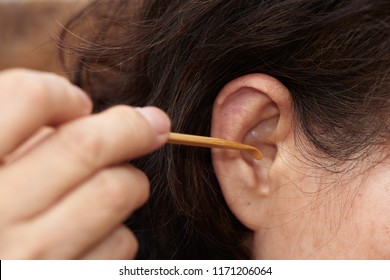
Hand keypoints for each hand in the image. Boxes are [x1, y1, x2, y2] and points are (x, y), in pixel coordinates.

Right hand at [0, 69, 169, 258]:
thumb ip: (17, 138)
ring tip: (114, 179)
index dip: (62, 92)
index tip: (78, 103)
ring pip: (116, 192)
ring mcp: (33, 261)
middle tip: (151, 122)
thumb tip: (80, 112)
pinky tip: (97, 228)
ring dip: (128, 178)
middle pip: (89, 146)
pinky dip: (118, 227)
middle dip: (131, 126)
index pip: (28, 99)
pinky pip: (120, 243)